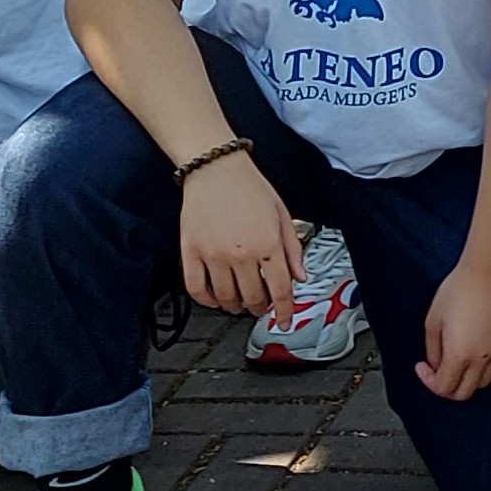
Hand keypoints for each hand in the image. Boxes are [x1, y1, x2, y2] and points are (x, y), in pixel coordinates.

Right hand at [179, 153, 302, 316]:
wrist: (215, 169)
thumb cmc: (249, 187)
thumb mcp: (282, 214)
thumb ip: (293, 248)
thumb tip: (300, 275)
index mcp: (267, 243)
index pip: (280, 290)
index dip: (284, 311)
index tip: (284, 321)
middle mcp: (241, 253)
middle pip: (254, 298)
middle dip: (261, 308)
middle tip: (262, 307)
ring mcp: (213, 255)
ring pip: (226, 298)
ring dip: (236, 306)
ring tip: (240, 302)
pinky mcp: (190, 252)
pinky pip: (196, 289)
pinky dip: (207, 300)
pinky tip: (214, 298)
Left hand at [417, 255, 490, 400]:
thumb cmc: (461, 288)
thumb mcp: (433, 319)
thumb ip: (432, 348)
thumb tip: (435, 364)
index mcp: (459, 354)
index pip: (443, 388)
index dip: (428, 381)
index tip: (423, 368)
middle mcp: (482, 358)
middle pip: (464, 393)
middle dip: (447, 387)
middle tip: (438, 373)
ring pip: (484, 383)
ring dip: (468, 379)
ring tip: (459, 362)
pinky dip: (488, 369)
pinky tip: (479, 354)